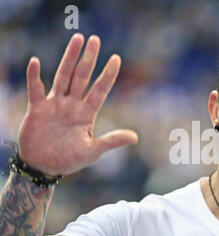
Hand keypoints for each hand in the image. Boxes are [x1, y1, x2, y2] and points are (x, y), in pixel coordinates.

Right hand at [17, 33, 137, 175]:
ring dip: (69, 58)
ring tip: (77, 39)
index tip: (116, 58)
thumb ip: (111, 141)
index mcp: (87, 114)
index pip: (100, 90)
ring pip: (63, 76)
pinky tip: (36, 62)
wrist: (43, 166)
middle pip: (82, 77)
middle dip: (89, 59)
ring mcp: (55, 105)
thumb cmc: (69, 160)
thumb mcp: (92, 152)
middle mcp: (72, 105)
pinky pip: (36, 89)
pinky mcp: (37, 109)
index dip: (107, 75)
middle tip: (95, 40)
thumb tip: (136, 138)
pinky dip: (34, 77)